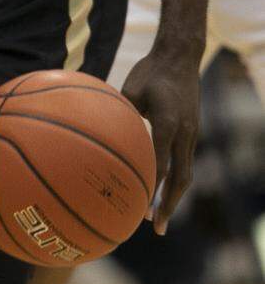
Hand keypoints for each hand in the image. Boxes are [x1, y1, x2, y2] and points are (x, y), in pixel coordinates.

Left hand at [120, 50, 200, 234]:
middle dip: (168, 204)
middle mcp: (184, 133)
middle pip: (181, 178)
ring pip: (186, 173)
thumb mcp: (130, 89)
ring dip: (173, 196)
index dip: (152, 187)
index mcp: (168, 123)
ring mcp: (191, 134)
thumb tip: (92, 131)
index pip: (161, 163)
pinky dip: (174, 179)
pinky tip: (159, 189)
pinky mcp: (191, 133)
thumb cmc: (150, 70)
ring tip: (158, 218)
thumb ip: (118, 113)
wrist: (181, 57)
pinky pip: (184, 162)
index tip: (141, 206)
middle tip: (155, 226)